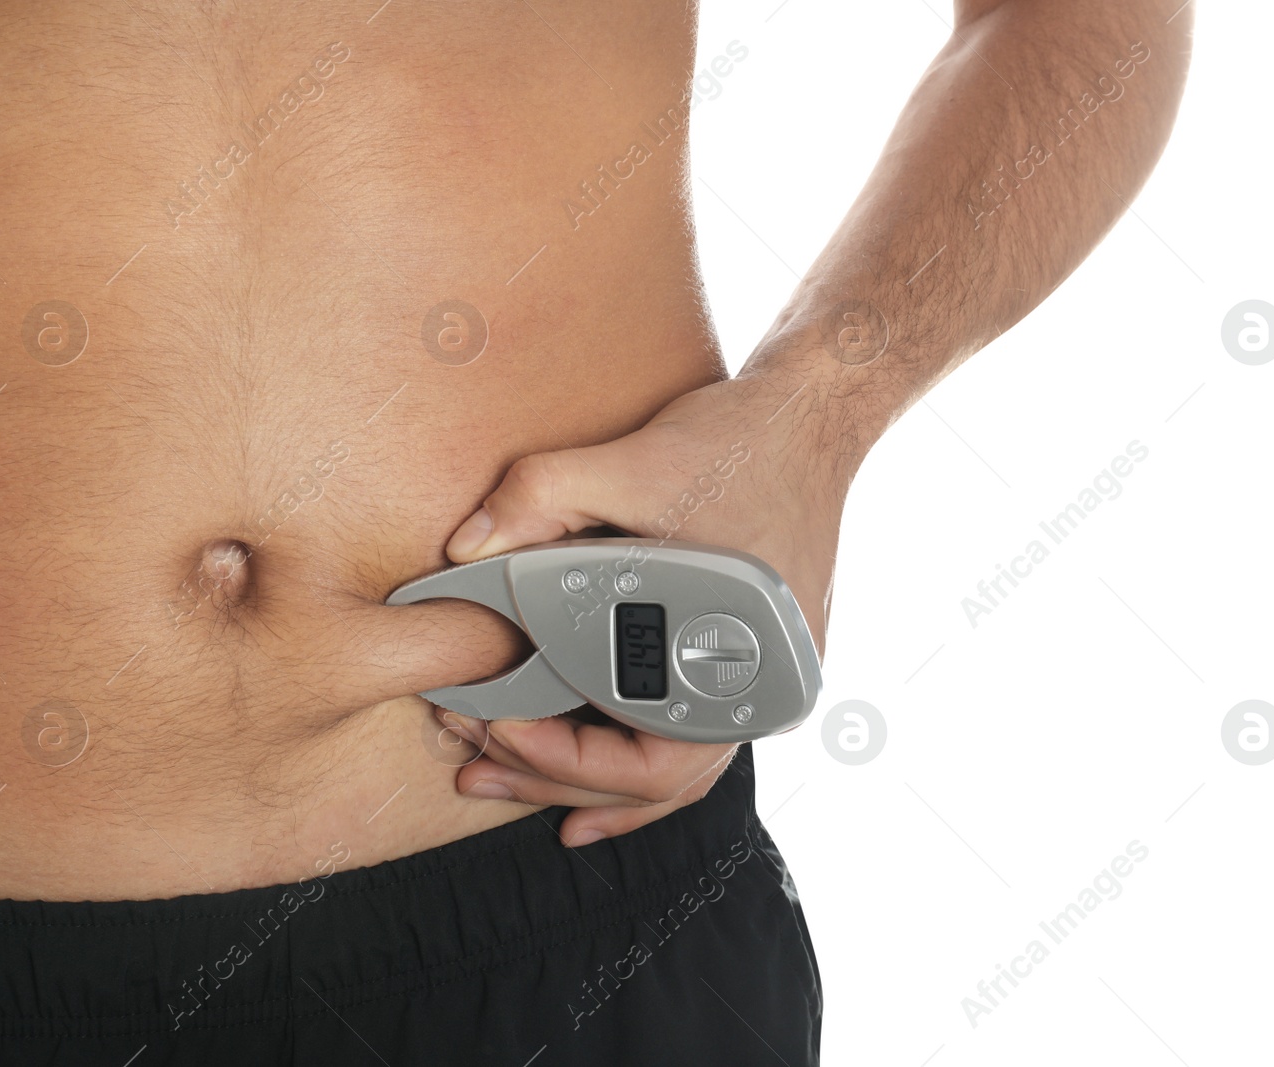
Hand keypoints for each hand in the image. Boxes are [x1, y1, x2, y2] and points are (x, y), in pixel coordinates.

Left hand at [435, 372, 849, 845]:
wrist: (809, 419)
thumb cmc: (742, 444)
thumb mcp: (633, 462)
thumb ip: (541, 497)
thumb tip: (464, 549)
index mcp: (745, 665)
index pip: (649, 764)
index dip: (561, 762)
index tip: (496, 729)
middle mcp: (762, 691)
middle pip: (654, 783)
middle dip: (556, 782)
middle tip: (476, 765)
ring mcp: (759, 681)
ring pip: (673, 771)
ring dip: (590, 783)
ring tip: (511, 781)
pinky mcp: (748, 663)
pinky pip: (689, 734)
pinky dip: (635, 759)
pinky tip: (586, 777)